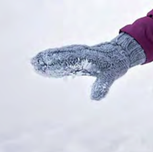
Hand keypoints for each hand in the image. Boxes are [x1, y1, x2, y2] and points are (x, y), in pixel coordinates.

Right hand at [31, 33, 145, 99]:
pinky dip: (53, 57)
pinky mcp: (77, 54)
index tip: (45, 66)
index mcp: (88, 59)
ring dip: (48, 57)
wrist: (119, 54)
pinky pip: (63, 55)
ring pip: (61, 54)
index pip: (69, 62)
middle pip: (62, 56)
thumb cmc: (114, 67)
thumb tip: (95, 98)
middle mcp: (81, 54)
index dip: (57, 64)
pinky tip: (44, 61)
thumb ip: (102, 87)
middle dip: (48, 60)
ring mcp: (78, 53)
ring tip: (34, 61)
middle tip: (33, 62)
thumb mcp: (110, 78)